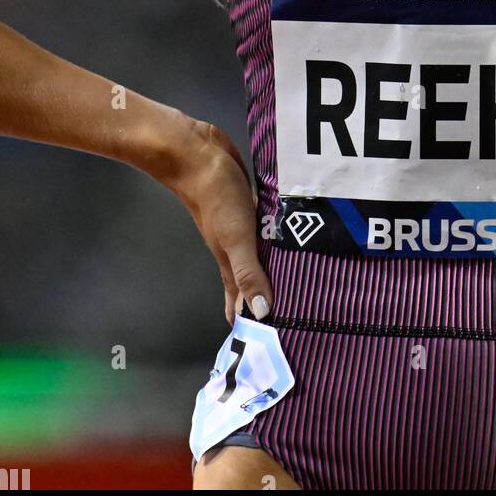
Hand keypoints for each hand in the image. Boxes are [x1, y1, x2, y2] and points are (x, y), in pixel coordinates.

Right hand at [163, 118, 274, 326]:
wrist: (196, 152)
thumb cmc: (215, 196)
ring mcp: (240, 223)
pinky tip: (293, 233)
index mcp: (229, 260)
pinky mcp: (248, 202)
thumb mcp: (235, 237)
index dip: (250, 320)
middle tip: (294, 312)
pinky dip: (276, 235)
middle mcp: (234, 245)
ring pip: (259, 252)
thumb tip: (261, 313)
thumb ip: (248, 272)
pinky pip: (265, 225)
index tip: (269, 343)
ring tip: (300, 278)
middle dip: (266, 296)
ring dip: (274, 265)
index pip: (240, 299)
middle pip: (251, 277)